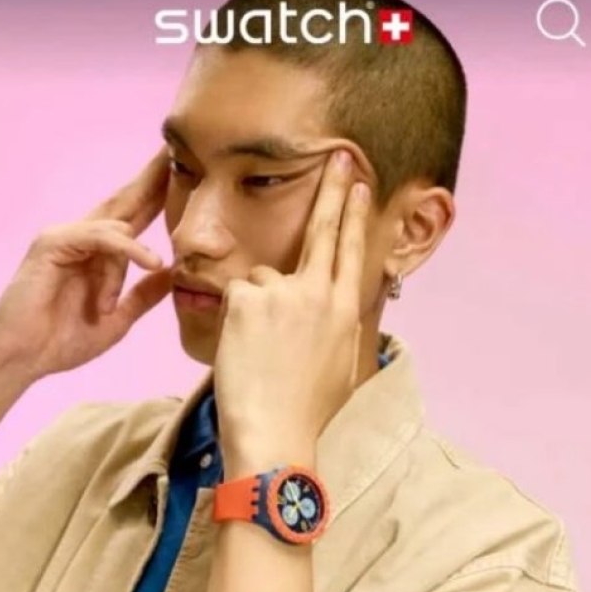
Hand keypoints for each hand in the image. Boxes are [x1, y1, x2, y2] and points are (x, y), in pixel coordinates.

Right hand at [0, 147, 172, 380]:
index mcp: (99, 253)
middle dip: (153, 179)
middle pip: (125, 201)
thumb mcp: (119, 317)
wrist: (21, 359)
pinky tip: (148, 262)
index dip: (159, 195)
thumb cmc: (62, 340)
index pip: (135, 216)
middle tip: (178, 152)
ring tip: (158, 263)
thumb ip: (144, 295)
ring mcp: (66, 237)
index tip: (187, 175)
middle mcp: (84, 238)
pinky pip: (99, 237)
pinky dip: (126, 249)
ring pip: (116, 224)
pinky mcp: (52, 243)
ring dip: (138, 250)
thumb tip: (173, 274)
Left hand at [213, 150, 369, 475]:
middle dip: (333, 189)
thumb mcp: (340, 366)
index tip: (357, 184)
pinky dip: (234, 320)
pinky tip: (241, 350)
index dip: (353, 214)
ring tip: (258, 352)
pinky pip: (236, 296)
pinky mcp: (247, 300)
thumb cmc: (306, 411)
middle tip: (339, 155)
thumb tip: (335, 306)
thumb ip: (337, 326)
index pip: (351, 249)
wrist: (275, 436)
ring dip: (256, 307)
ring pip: (262, 279)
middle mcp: (318, 293)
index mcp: (344, 310)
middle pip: (323, 231)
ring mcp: (282, 294)